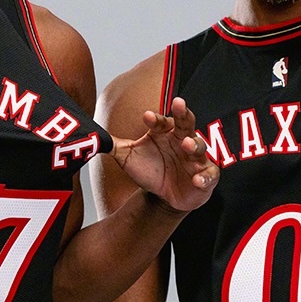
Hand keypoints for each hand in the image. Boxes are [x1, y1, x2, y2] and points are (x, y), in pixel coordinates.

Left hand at [111, 96, 218, 212]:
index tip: (146, 116)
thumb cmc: (150, 171)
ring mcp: (195, 158)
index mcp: (165, 133)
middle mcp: (182, 141)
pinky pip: (208, 174)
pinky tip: (197, 179)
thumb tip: (92, 136)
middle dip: (183, 113)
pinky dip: (204, 177)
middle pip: (186, 123)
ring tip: (188, 144)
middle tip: (179, 103)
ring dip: (195, 144)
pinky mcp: (205, 176)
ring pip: (199, 146)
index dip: (154, 118)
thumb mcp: (129, 158)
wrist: (163, 197)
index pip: (161, 121)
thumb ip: (114, 146)